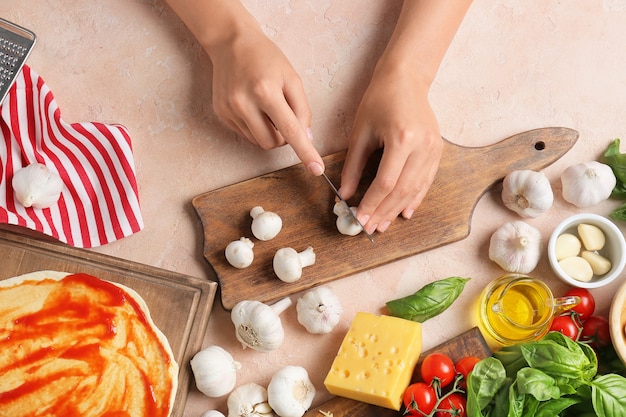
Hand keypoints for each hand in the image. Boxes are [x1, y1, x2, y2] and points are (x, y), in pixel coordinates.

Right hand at [208, 26, 323, 175]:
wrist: (231, 42)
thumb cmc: (266, 58)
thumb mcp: (292, 78)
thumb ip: (302, 109)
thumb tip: (306, 138)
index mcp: (265, 91)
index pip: (290, 130)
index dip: (305, 152)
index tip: (316, 170)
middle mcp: (244, 103)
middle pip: (274, 142)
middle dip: (284, 137)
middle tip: (284, 115)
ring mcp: (230, 110)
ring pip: (259, 142)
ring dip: (270, 132)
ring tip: (267, 108)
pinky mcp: (221, 113)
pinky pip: (246, 134)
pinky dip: (255, 126)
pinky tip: (252, 106)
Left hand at [340, 65, 442, 232]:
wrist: (406, 78)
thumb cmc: (379, 100)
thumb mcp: (360, 132)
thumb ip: (353, 166)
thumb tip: (345, 194)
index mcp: (401, 138)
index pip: (385, 182)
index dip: (371, 204)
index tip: (359, 219)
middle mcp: (422, 146)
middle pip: (401, 190)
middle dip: (384, 212)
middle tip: (369, 228)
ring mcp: (433, 149)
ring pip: (415, 189)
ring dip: (398, 209)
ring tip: (383, 225)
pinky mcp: (437, 151)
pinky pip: (426, 181)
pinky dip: (414, 198)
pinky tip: (404, 212)